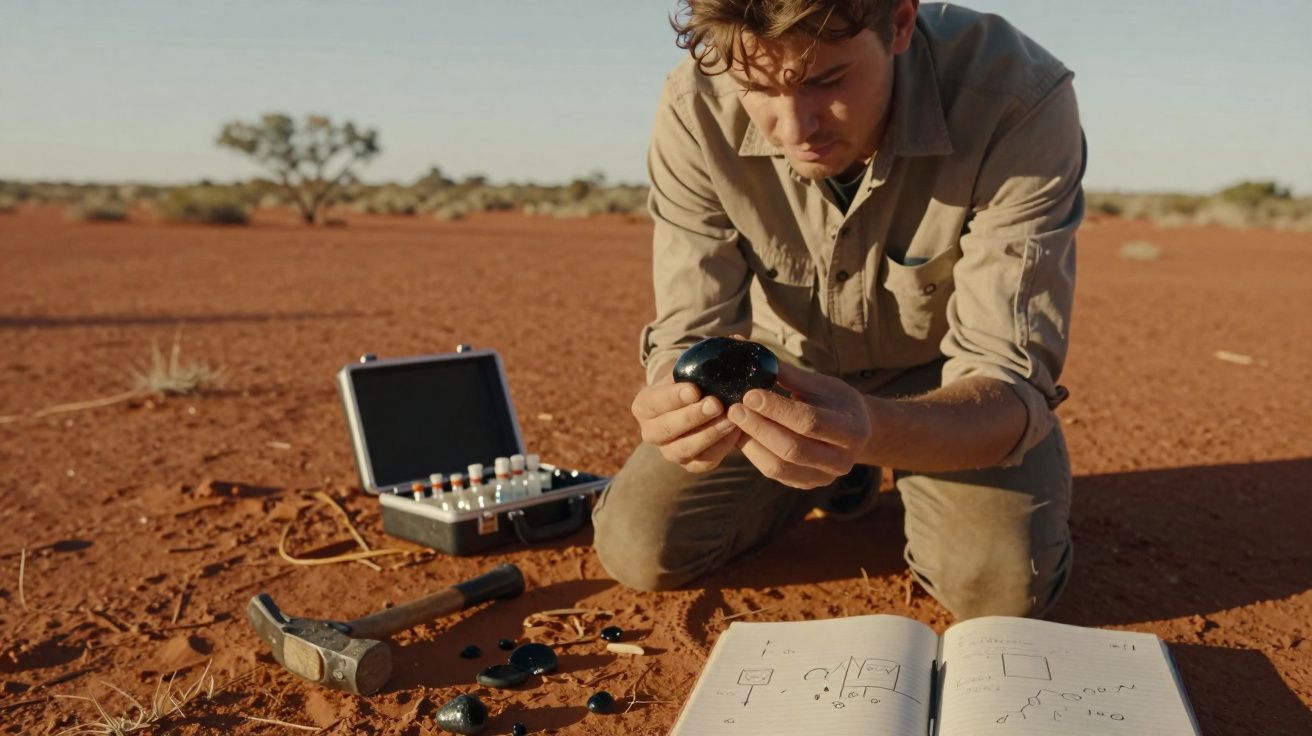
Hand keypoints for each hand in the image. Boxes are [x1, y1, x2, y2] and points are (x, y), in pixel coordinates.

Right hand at [631, 374, 743, 472]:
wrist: (693, 403)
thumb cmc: (688, 381)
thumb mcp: (685, 371)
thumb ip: (695, 368)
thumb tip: (715, 361)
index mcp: (643, 406)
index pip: (655, 402)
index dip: (674, 397)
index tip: (694, 390)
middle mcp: (651, 433)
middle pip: (668, 428)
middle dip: (693, 416)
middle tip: (715, 404)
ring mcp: (669, 452)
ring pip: (685, 449)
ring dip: (709, 434)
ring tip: (730, 420)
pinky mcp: (690, 464)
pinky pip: (704, 461)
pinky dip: (721, 448)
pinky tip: (736, 432)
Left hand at [727, 362, 871, 488]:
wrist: (855, 431)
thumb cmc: (834, 401)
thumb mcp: (820, 384)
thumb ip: (790, 375)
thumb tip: (754, 357)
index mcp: (852, 431)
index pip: (809, 422)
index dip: (777, 410)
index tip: (749, 394)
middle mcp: (841, 460)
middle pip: (792, 448)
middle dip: (759, 427)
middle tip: (734, 409)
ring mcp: (823, 477)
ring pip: (779, 466)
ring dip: (751, 443)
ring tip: (734, 421)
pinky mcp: (805, 484)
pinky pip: (773, 473)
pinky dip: (754, 453)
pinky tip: (741, 435)